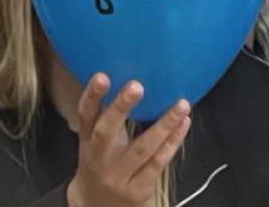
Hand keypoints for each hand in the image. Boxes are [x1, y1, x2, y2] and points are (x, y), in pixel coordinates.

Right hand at [66, 75, 190, 206]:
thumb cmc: (98, 165)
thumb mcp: (91, 142)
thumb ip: (102, 115)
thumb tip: (128, 78)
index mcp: (86, 141)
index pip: (85, 116)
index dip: (92, 96)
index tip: (102, 76)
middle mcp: (98, 159)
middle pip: (105, 132)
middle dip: (120, 108)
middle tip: (136, 86)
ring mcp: (118, 177)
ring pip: (141, 149)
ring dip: (164, 125)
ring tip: (181, 105)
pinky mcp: (137, 191)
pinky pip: (158, 164)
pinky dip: (172, 143)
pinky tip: (183, 124)